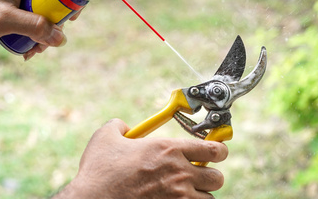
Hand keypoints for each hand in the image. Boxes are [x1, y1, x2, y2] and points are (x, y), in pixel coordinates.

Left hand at [0, 0, 109, 59]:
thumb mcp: (0, 20)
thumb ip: (32, 28)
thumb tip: (61, 39)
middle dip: (72, 4)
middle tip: (69, 22)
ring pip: (56, 2)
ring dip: (55, 25)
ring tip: (39, 47)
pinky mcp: (24, 2)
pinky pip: (44, 14)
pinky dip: (42, 33)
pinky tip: (30, 49)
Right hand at [54, 119, 227, 198]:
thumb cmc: (99, 172)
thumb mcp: (106, 138)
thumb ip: (119, 126)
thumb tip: (124, 126)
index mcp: (168, 150)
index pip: (212, 148)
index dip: (219, 150)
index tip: (218, 151)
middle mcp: (178, 173)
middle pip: (217, 177)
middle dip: (210, 175)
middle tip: (199, 175)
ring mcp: (177, 197)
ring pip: (208, 198)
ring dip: (200, 194)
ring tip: (187, 192)